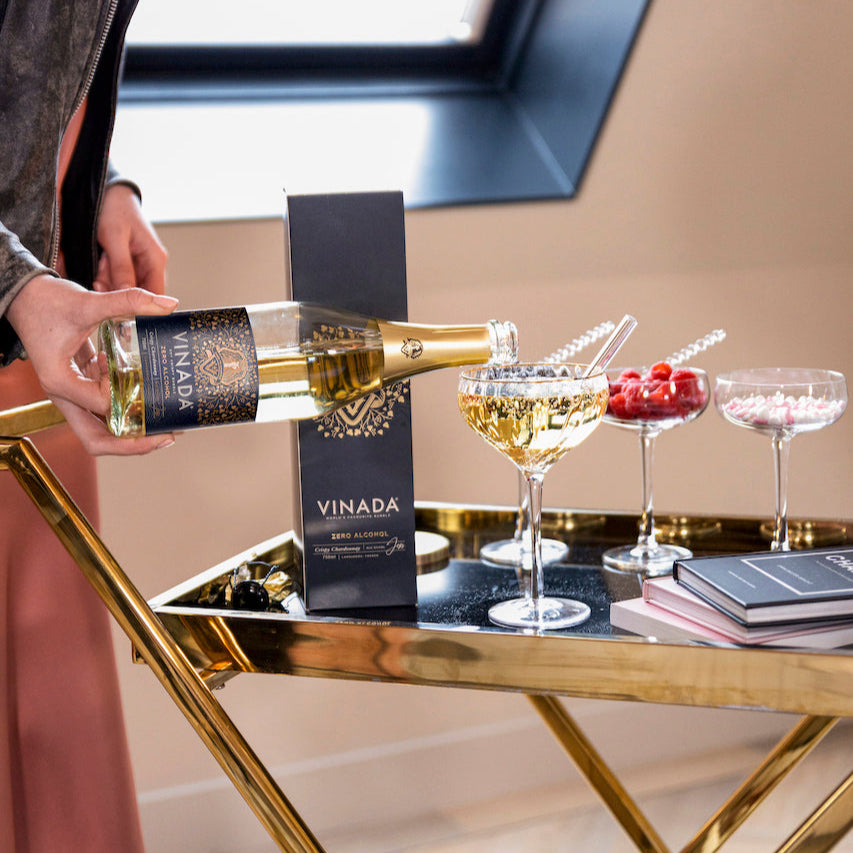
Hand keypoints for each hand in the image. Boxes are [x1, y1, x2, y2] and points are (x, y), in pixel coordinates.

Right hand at [6, 275, 178, 455]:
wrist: (25, 295)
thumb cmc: (46, 302)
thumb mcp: (89, 302)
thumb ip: (128, 301)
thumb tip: (168, 304)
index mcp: (61, 382)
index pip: (103, 407)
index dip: (130, 403)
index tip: (153, 393)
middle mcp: (65, 395)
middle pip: (98, 439)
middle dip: (133, 444)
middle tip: (167, 436)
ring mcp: (73, 392)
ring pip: (102, 427)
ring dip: (132, 429)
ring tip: (163, 421)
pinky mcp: (81, 384)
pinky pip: (105, 406)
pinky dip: (125, 405)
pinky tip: (145, 391)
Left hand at [94, 183, 167, 294]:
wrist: (107, 192)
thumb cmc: (113, 210)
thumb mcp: (114, 240)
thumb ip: (121, 269)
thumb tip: (127, 296)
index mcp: (156, 259)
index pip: (156, 295)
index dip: (140, 305)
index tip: (118, 307)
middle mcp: (152, 263)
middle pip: (139, 291)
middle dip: (118, 289)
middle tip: (99, 279)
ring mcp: (141, 262)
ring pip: (127, 284)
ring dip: (110, 280)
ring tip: (99, 263)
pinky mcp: (129, 261)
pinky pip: (119, 275)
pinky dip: (107, 273)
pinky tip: (100, 262)